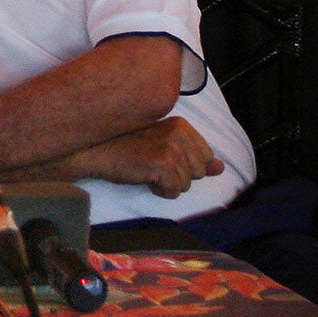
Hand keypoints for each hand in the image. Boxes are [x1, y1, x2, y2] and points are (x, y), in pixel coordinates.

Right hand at [96, 117, 222, 199]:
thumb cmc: (127, 147)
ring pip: (187, 184)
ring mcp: (171, 147)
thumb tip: (220, 168)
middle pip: (199, 173)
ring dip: (167, 183)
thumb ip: (195, 155)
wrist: (97, 149)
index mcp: (182, 125)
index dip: (184, 165)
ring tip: (147, 168)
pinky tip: (144, 176)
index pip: (205, 158)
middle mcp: (180, 132)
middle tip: (152, 163)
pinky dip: (160, 191)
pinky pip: (174, 191)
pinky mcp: (162, 163)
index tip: (161, 156)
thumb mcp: (164, 145)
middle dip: (178, 175)